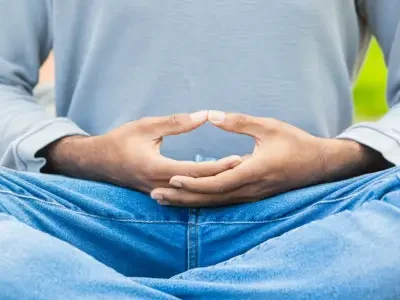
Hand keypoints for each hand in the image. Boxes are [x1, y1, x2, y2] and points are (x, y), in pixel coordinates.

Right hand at [40, 111, 240, 192]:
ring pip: (192, 195)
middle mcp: (159, 185)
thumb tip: (205, 115)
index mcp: (156, 168)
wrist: (97, 161)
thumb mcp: (147, 126)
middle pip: (198, 186)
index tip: (238, 159)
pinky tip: (213, 186)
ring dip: (213, 187)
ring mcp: (157, 193)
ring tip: (234, 179)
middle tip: (244, 169)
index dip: (218, 166)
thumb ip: (176, 123)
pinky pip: (183, 196)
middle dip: (222, 178)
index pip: (195, 171)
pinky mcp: (157, 193)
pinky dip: (200, 191)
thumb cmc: (120, 140)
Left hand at [151, 111, 390, 206]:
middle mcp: (250, 189)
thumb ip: (239, 122)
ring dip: (190, 202)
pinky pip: (224, 202)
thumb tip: (210, 115)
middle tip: (156, 196)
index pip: (217, 182)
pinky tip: (190, 199)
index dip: (193, 182)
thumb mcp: (269, 127)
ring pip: (215, 203)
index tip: (170, 179)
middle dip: (182, 198)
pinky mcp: (252, 196)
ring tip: (166, 201)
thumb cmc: (296, 143)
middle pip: (211, 198)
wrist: (319, 165)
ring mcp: (251, 196)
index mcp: (253, 171)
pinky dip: (204, 201)